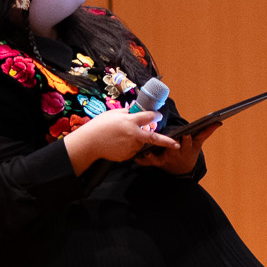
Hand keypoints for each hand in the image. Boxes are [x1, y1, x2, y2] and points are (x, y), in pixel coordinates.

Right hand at [63, 107, 177, 173]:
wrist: (89, 143)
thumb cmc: (99, 126)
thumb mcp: (112, 114)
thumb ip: (126, 113)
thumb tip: (135, 110)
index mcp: (130, 121)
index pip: (149, 117)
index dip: (155, 116)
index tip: (158, 116)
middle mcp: (133, 134)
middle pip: (153, 137)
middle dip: (167, 141)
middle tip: (177, 144)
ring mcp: (131, 146)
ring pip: (140, 143)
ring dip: (137, 140)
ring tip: (120, 136)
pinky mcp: (127, 155)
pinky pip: (133, 150)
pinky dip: (129, 146)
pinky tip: (117, 144)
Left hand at [137, 123, 216, 175]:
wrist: (181, 170)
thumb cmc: (189, 153)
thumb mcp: (198, 144)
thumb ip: (206, 132)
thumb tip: (218, 122)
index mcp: (185, 149)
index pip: (188, 144)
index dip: (187, 140)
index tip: (187, 135)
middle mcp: (175, 154)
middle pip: (172, 150)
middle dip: (170, 145)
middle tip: (167, 141)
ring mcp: (165, 159)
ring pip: (158, 158)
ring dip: (153, 155)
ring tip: (148, 152)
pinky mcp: (155, 163)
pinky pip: (148, 162)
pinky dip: (142, 160)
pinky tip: (136, 157)